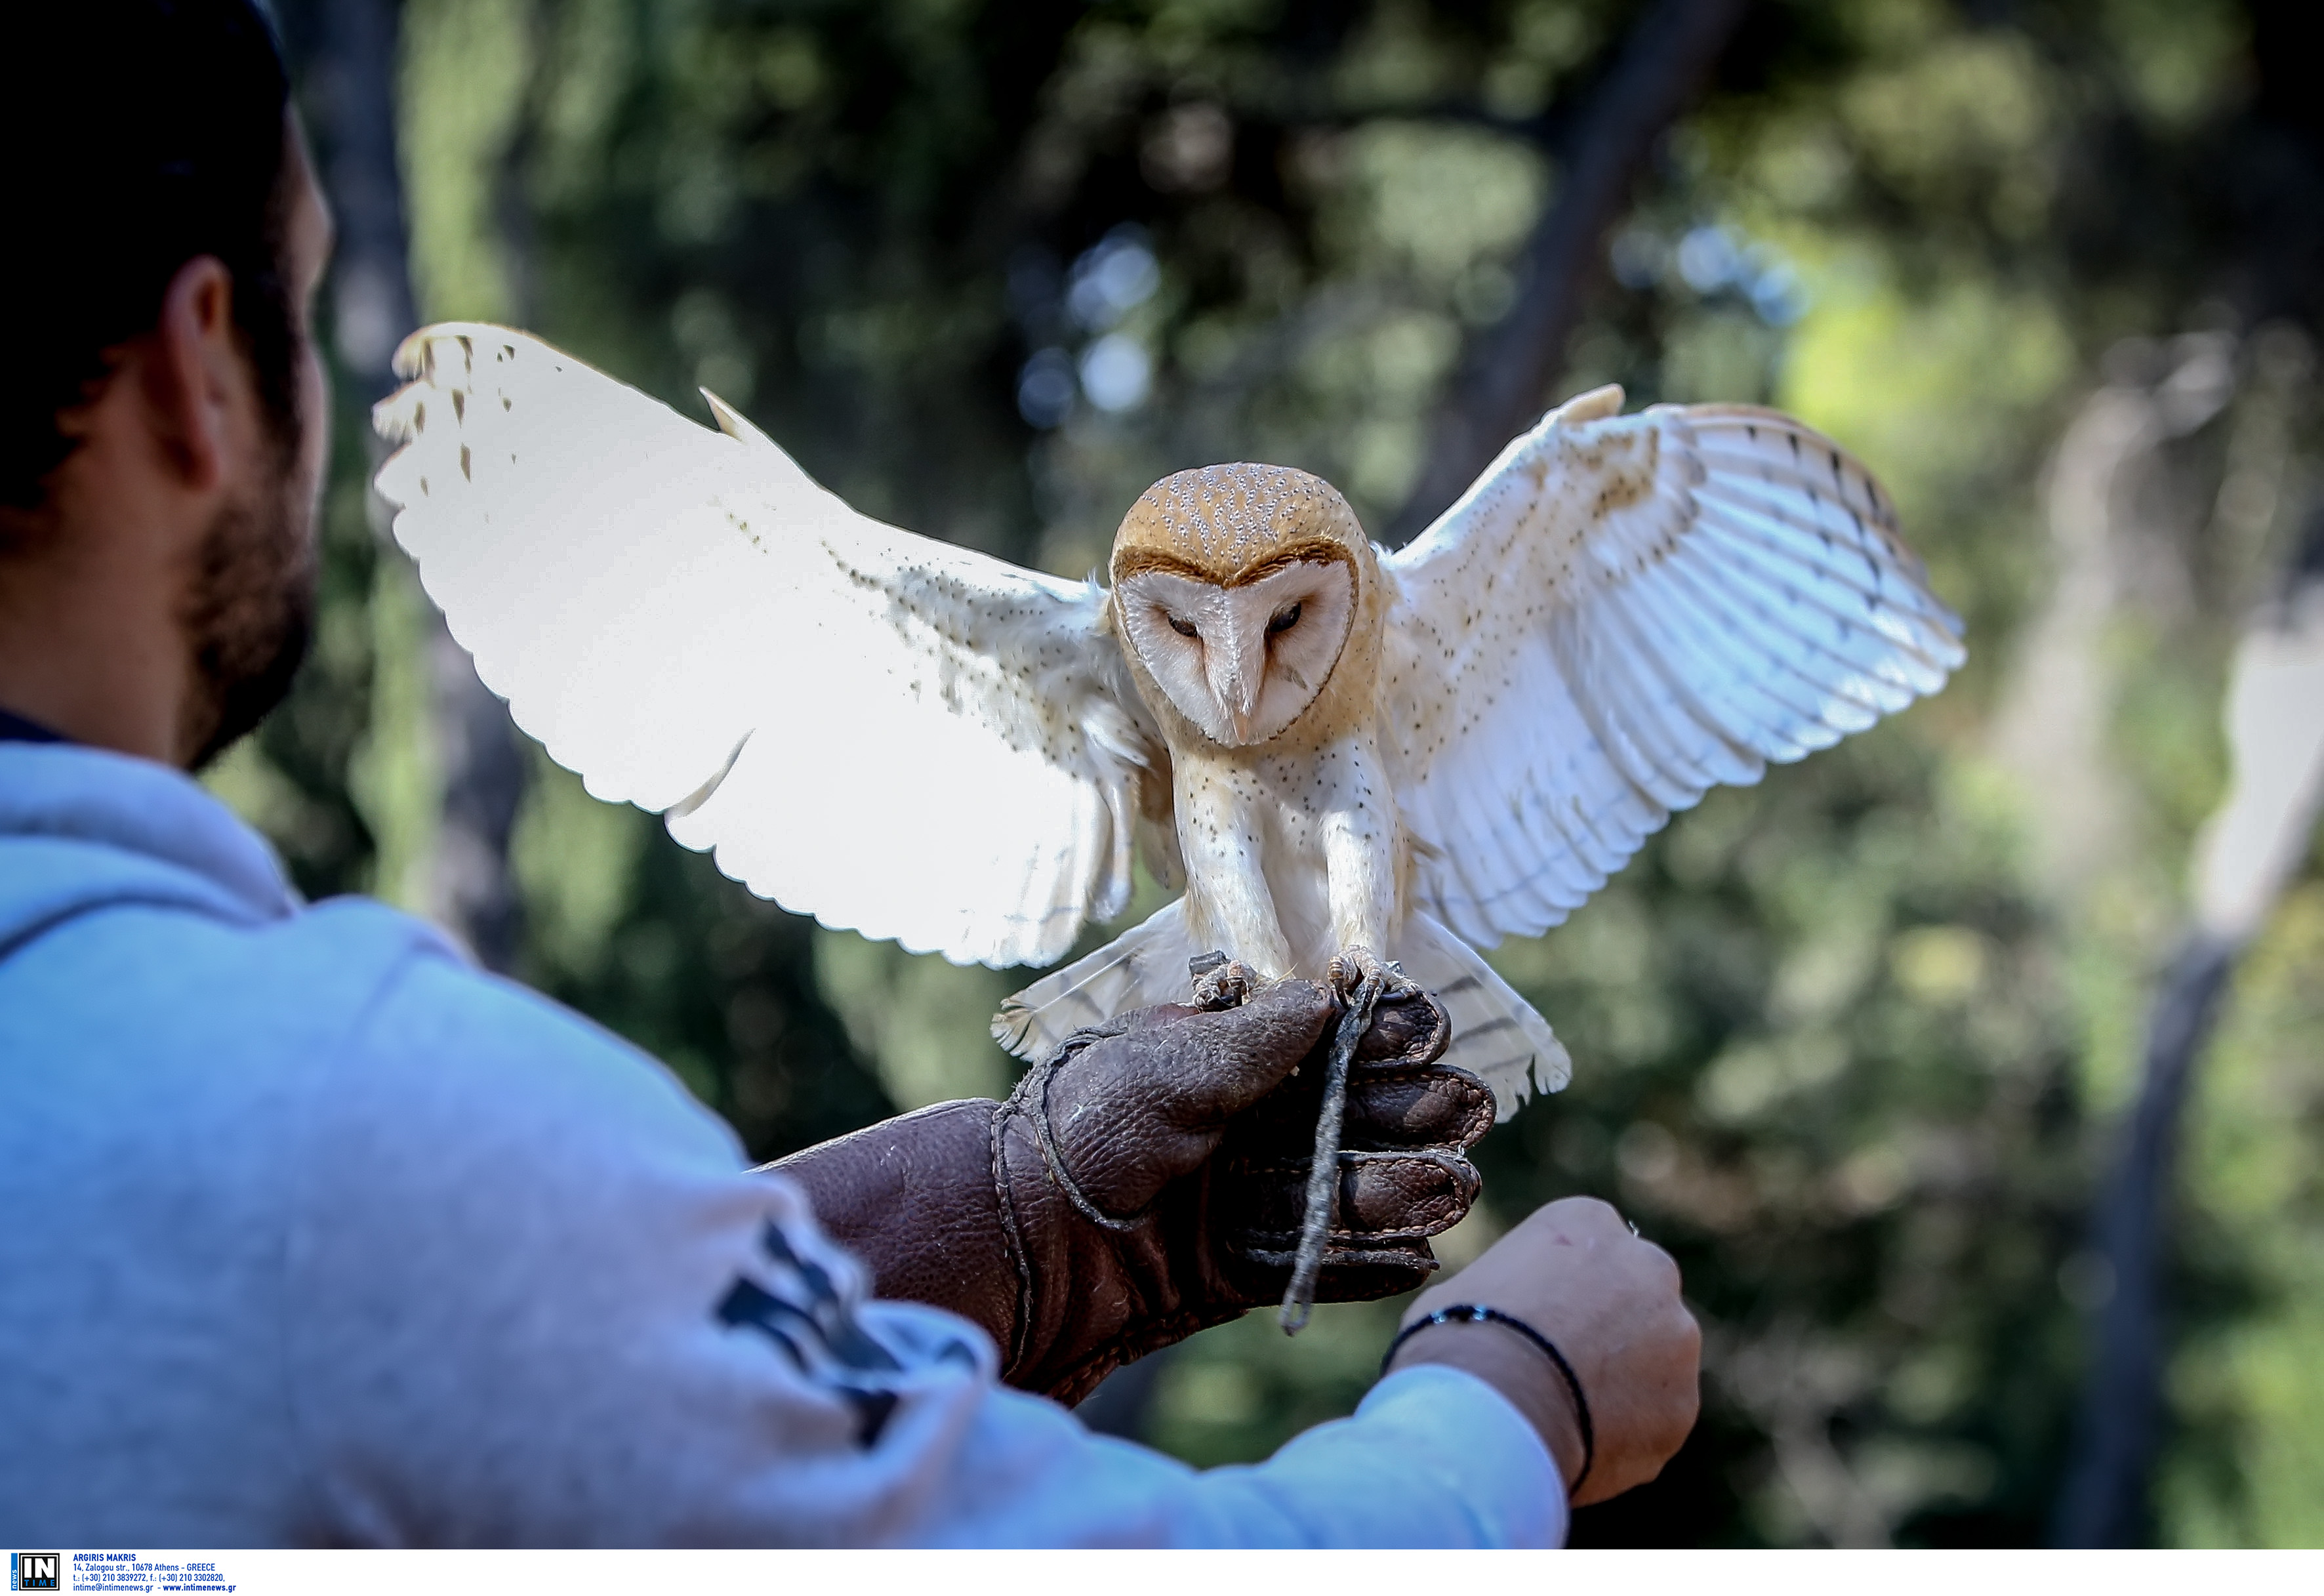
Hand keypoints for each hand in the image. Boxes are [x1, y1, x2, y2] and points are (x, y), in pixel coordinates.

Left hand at [775, 976, 1493, 1404]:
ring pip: (1337, 1191)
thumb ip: (1256, 1041)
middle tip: (1470, 1110)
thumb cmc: (1084, 1131)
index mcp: (1219, 1063)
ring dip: (1399, 1189)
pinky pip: (1310, 1262)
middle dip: (1408, 1112)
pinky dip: (1363, 1264)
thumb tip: (1332, 994)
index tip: (1429, 1026)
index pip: (1320, 1041)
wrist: (1018, 1240)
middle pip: (1345, 1117)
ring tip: (1458, 1186)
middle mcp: (1236, 1127)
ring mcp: (1236, 1198)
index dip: (1379, 1033)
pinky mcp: (1229, 1270)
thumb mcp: (1168, 1068)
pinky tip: (1419, 1258)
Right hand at [1387, 1197, 1699, 1505]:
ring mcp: (1675, 1338)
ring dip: (1623, 1384)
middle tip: (1561, 1369)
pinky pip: (1654, 1421)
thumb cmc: (1462, 1339)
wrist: (1494, 1408)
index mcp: (1588, 1222)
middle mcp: (1647, 1267)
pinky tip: (1581, 1447)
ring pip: (1654, 1362)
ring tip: (1566, 1418)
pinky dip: (1627, 1435)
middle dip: (1609, 1330)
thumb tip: (1500, 1317)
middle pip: (1634, 1298)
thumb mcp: (1471, 1288)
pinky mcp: (1681, 1405)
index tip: (1539, 1320)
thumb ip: (1510, 1293)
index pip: (1588, 1245)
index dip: (1561, 1288)